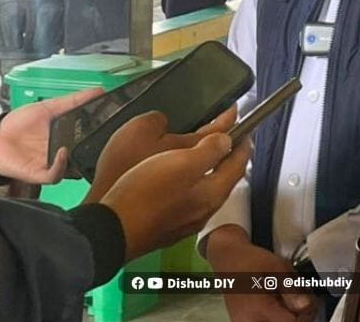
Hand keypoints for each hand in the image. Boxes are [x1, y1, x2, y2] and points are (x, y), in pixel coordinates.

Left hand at [0, 87, 103, 183]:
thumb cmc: (20, 124)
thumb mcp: (48, 107)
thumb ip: (72, 101)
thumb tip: (98, 91)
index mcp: (66, 137)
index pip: (88, 136)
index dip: (100, 131)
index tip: (112, 120)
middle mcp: (62, 152)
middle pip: (83, 153)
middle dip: (94, 146)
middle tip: (106, 135)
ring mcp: (52, 164)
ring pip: (72, 168)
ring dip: (78, 157)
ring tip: (83, 143)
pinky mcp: (40, 174)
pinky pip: (55, 175)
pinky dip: (60, 165)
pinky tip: (62, 152)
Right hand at [101, 132, 250, 261]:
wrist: (114, 229)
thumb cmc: (146, 192)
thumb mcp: (180, 162)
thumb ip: (208, 151)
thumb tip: (226, 141)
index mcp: (212, 193)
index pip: (237, 166)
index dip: (242, 145)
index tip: (244, 130)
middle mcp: (204, 211)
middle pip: (224, 180)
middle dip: (228, 159)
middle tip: (227, 140)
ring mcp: (187, 221)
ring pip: (207, 191)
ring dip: (210, 171)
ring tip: (205, 155)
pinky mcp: (169, 226)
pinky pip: (190, 199)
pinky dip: (193, 183)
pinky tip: (180, 179)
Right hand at [206, 226, 315, 321]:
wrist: (228, 259)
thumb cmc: (253, 260)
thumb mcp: (277, 268)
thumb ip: (292, 289)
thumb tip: (306, 306)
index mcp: (259, 307)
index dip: (305, 315)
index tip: (309, 302)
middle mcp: (250, 321)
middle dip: (297, 317)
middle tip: (302, 302)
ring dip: (286, 318)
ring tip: (290, 302)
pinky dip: (276, 318)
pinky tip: (279, 306)